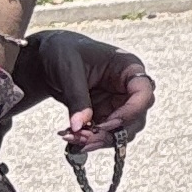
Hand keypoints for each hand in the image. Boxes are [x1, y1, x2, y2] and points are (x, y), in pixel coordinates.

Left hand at [21, 30, 155, 150]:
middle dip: (112, 132)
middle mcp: (128, 88)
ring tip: (73, 138)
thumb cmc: (63, 51)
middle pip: (136, 118)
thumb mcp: (68, 70)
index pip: (143, 93)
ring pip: (122, 130)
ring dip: (100, 139)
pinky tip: (71, 136)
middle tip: (85, 137)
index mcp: (128, 68)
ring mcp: (118, 103)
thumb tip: (80, 126)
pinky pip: (104, 133)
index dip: (130, 112)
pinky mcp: (105, 115)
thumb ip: (77, 98)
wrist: (48, 59)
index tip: (106, 124)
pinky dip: (89, 139)